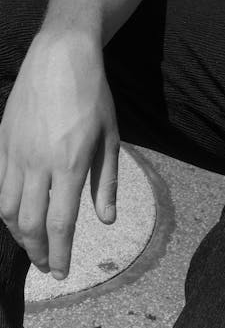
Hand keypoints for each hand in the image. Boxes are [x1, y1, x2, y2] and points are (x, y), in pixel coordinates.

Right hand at [0, 29, 119, 278]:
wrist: (61, 54)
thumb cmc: (93, 93)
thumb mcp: (110, 136)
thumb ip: (107, 181)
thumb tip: (106, 220)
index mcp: (70, 163)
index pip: (60, 224)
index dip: (59, 254)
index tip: (61, 272)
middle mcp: (39, 163)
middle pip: (29, 223)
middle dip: (37, 251)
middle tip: (47, 264)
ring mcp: (16, 152)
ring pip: (6, 209)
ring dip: (18, 234)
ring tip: (32, 243)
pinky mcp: (2, 141)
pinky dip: (4, 208)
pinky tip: (16, 213)